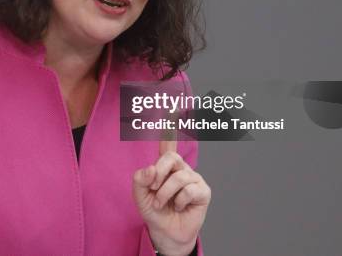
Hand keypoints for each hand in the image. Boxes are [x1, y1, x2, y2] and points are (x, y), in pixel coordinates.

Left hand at [132, 138, 210, 255]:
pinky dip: (179, 202)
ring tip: (161, 204)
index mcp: (164, 166)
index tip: (173, 109)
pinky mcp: (203, 191)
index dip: (170, 127)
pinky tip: (179, 207)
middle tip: (154, 189)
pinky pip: (189, 190)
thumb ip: (140, 179)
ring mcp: (193, 178)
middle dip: (159, 174)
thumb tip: (151, 169)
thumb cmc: (154, 210)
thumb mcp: (139, 195)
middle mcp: (180, 168)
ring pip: (179, 177)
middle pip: (171, 157)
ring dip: (165, 194)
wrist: (164, 232)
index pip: (168, 144)